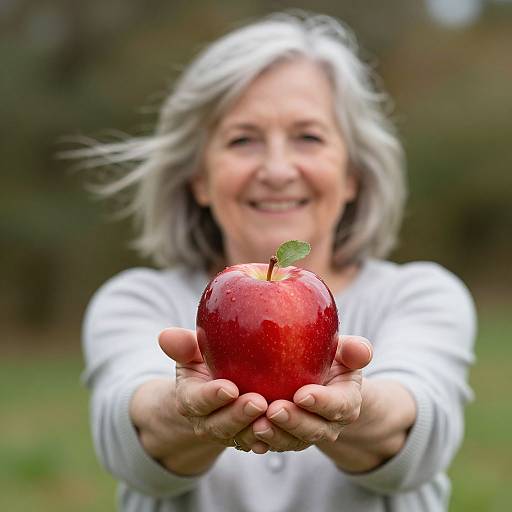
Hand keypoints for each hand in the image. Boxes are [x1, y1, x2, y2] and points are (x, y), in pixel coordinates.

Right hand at [159, 328, 269, 452]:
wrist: (216, 394)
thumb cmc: (205, 365)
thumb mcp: (191, 353)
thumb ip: (183, 345)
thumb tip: (165, 335)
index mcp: (190, 400)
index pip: (198, 401)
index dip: (212, 397)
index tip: (229, 388)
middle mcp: (208, 422)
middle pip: (221, 424)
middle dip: (239, 415)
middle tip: (258, 401)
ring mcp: (231, 434)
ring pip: (243, 437)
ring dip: (258, 430)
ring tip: (275, 414)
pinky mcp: (251, 439)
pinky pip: (264, 443)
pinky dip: (276, 438)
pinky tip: (289, 430)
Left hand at [235, 336, 371, 451]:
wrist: (318, 383)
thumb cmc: (330, 361)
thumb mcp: (344, 352)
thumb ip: (354, 350)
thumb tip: (362, 350)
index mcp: (346, 401)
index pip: (339, 405)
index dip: (322, 402)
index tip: (302, 394)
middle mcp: (328, 424)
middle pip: (314, 430)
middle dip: (294, 422)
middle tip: (274, 409)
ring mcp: (304, 434)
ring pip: (291, 442)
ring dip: (275, 436)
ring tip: (257, 424)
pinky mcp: (284, 438)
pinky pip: (272, 445)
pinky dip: (260, 442)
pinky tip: (246, 435)